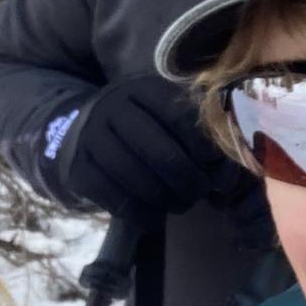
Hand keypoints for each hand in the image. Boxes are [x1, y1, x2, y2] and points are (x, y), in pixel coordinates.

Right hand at [44, 73, 235, 219]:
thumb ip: (196, 133)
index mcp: (143, 89)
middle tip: (201, 192)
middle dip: (189, 180)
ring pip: (137, 178)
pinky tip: (155, 216)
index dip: (204, 148)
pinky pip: (114, 199)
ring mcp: (91, 139)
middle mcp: (114, 109)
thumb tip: (227, 176)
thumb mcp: (164, 111)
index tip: (216, 167)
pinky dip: (140, 213)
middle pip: (160, 152)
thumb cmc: (140, 122)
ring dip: (167, 199)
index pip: (180, 119)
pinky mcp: (78, 169)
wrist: (82, 126)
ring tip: (182, 204)